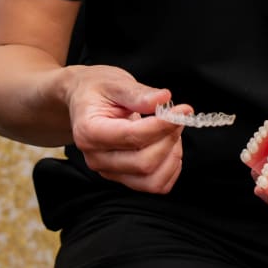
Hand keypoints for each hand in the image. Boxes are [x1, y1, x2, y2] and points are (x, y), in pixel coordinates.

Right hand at [65, 64, 186, 193]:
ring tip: (172, 131)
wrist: (84, 99)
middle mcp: (96, 157)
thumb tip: (163, 98)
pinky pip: (154, 185)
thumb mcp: (115, 82)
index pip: (132, 137)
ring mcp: (109, 171)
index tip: (183, 110)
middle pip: (144, 163)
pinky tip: (170, 145)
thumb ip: (138, 94)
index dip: (163, 125)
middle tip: (177, 116)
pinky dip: (170, 168)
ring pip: (151, 180)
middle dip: (169, 139)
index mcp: (90, 131)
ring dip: (172, 156)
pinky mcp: (122, 177)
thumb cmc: (98, 89)